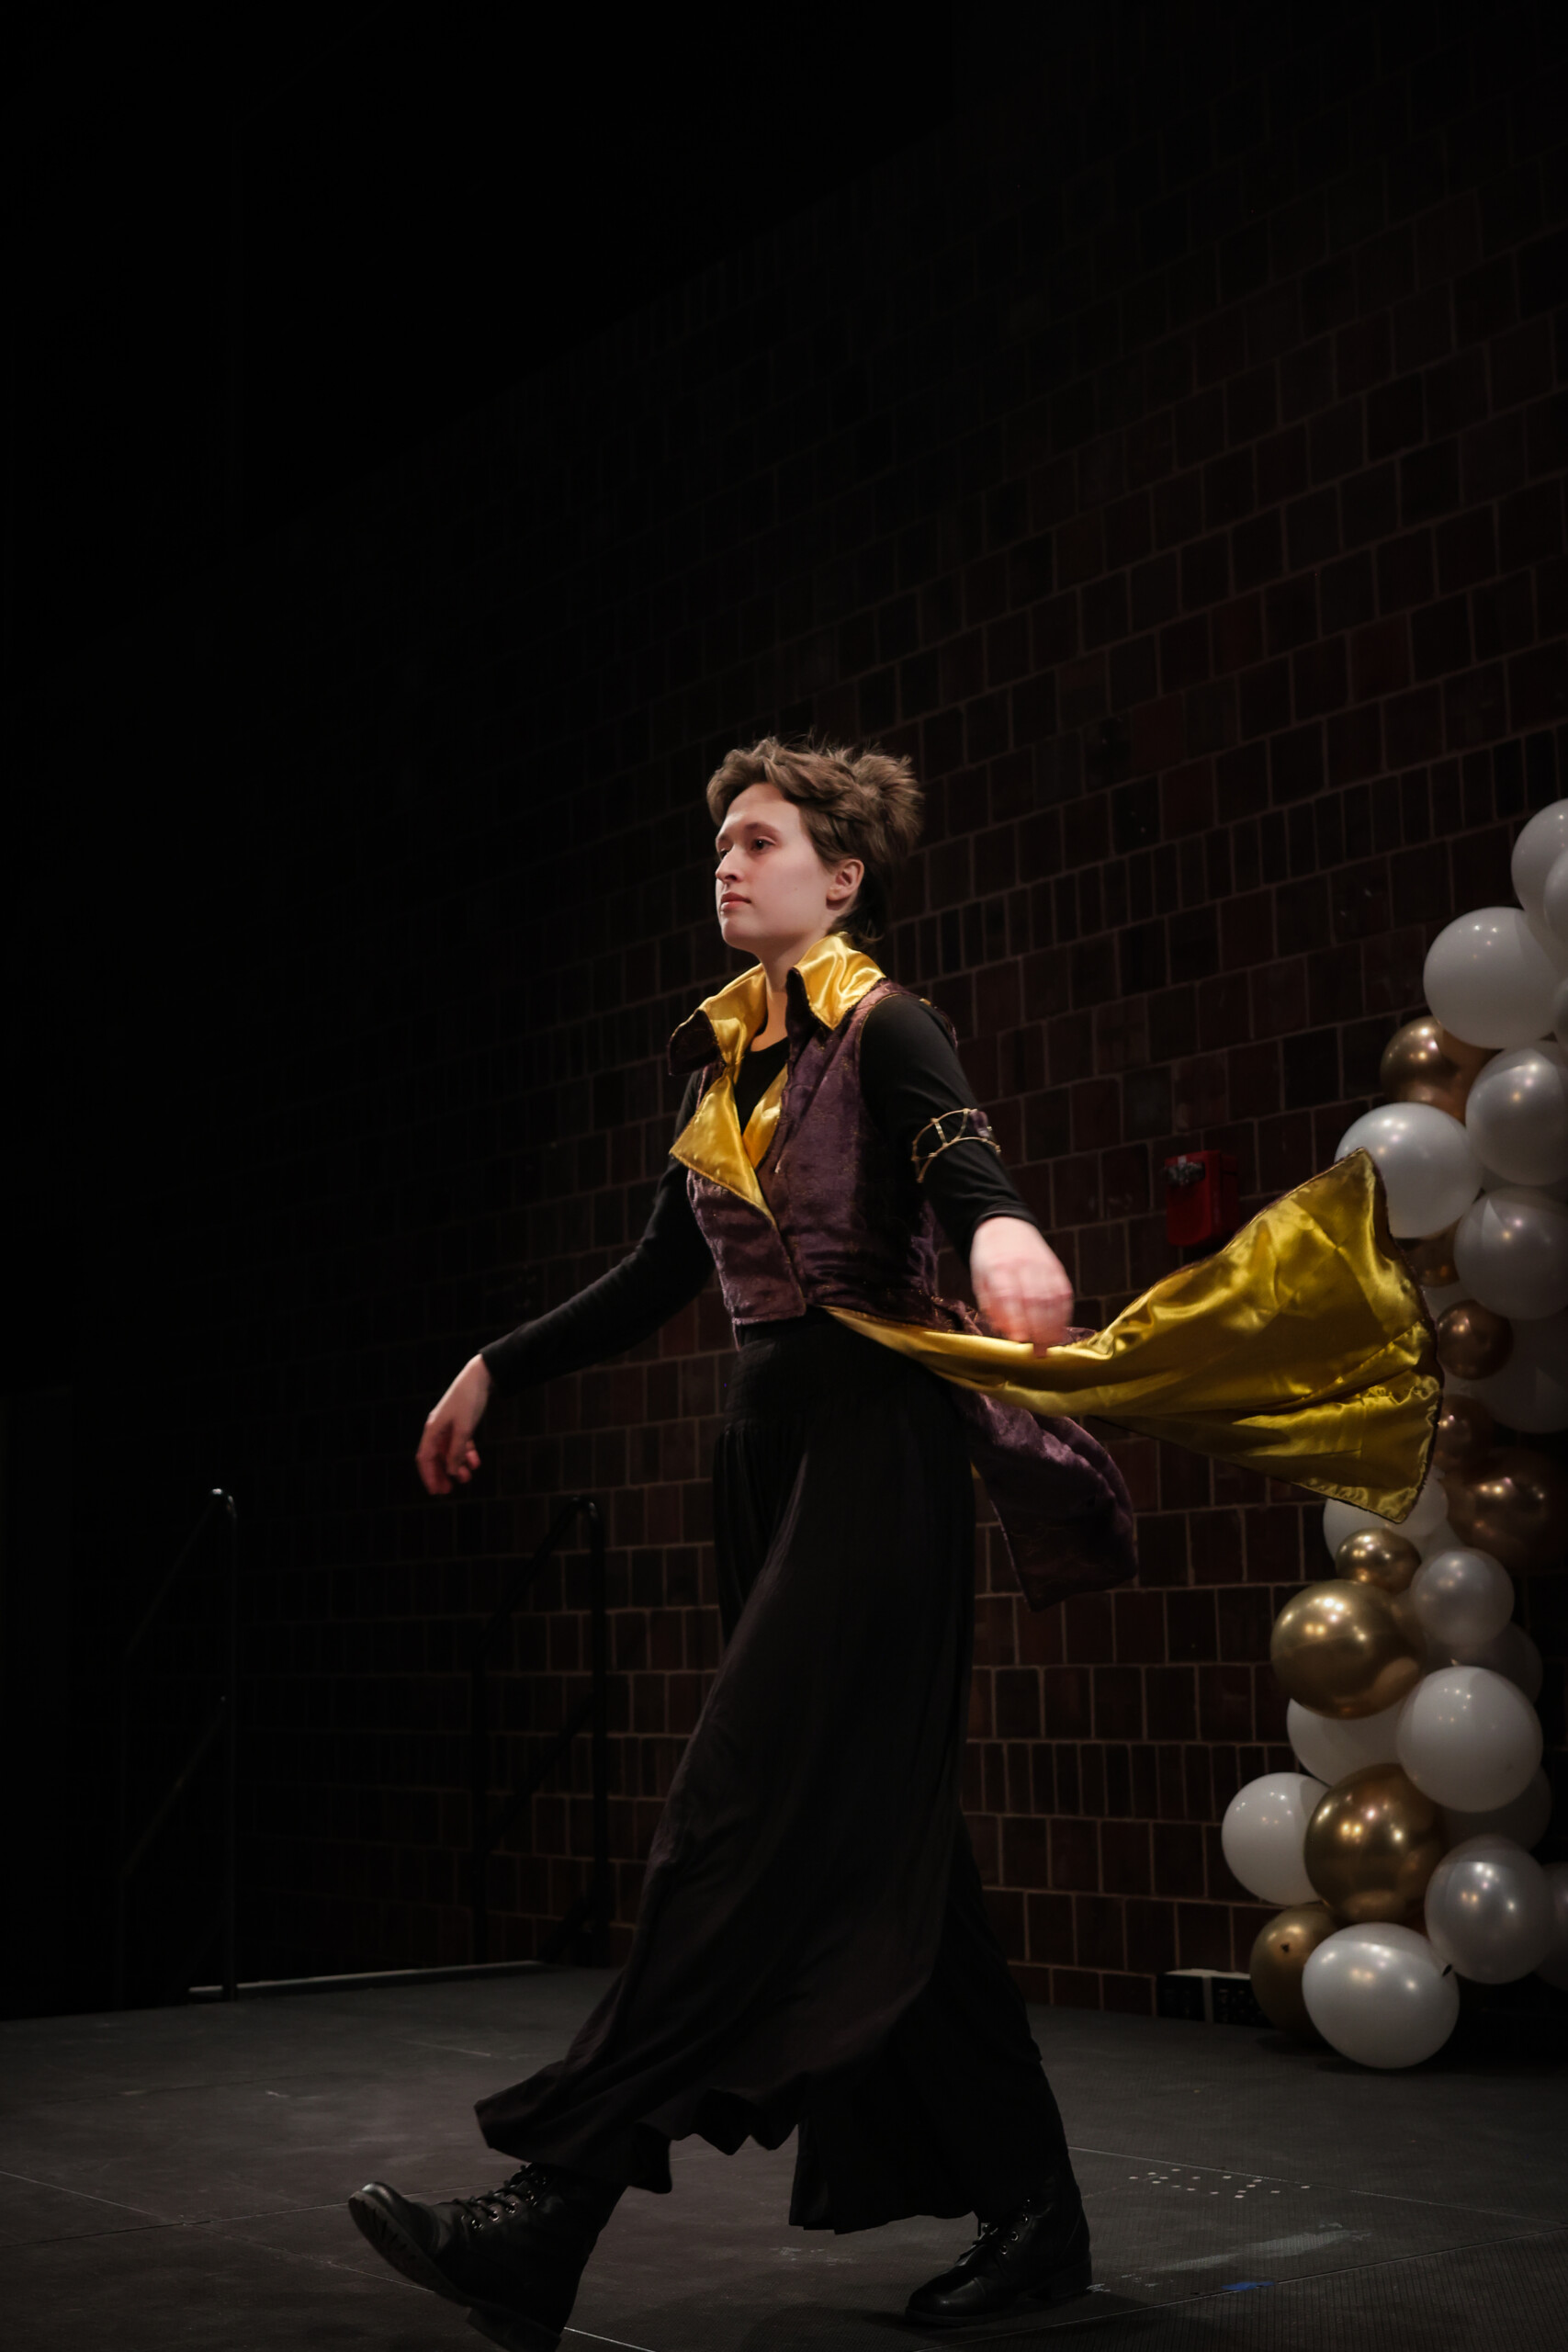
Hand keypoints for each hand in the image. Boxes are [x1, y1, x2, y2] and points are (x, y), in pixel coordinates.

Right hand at [416, 1355, 492, 1494]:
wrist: (480, 1376)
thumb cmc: (469, 1400)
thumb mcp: (464, 1428)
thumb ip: (457, 1451)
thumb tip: (452, 1471)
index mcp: (433, 1429)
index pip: (425, 1458)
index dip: (429, 1476)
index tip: (435, 1491)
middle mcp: (437, 1429)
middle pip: (435, 1457)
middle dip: (441, 1474)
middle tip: (449, 1491)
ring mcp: (449, 1426)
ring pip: (448, 1452)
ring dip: (456, 1466)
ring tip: (467, 1478)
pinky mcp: (461, 1423)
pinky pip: (460, 1443)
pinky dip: (466, 1454)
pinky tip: (475, 1463)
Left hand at [969, 1217, 1073, 1353]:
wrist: (1006, 1227)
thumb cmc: (989, 1260)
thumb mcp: (980, 1280)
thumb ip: (991, 1306)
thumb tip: (1008, 1332)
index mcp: (998, 1267)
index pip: (1009, 1294)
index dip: (1016, 1318)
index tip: (1020, 1339)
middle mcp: (1023, 1265)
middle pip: (1035, 1299)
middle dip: (1038, 1329)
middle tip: (1038, 1352)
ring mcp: (1042, 1265)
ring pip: (1053, 1298)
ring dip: (1053, 1325)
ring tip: (1050, 1345)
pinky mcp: (1056, 1267)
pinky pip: (1064, 1293)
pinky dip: (1064, 1314)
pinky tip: (1060, 1329)